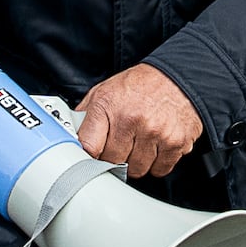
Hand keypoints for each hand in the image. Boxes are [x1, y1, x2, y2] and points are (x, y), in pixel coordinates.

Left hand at [70, 62, 203, 180]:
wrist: (177, 76)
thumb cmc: (139, 85)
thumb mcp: (104, 91)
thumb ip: (85, 116)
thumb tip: (69, 137)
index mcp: (108, 106)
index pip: (88, 148)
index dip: (89, 156)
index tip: (92, 156)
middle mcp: (132, 119)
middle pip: (113, 162)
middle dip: (115, 157)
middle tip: (121, 144)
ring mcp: (155, 132)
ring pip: (137, 170)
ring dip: (137, 162)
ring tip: (140, 141)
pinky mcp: (176, 142)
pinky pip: (160, 170)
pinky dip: (157, 163)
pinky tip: (156, 145)